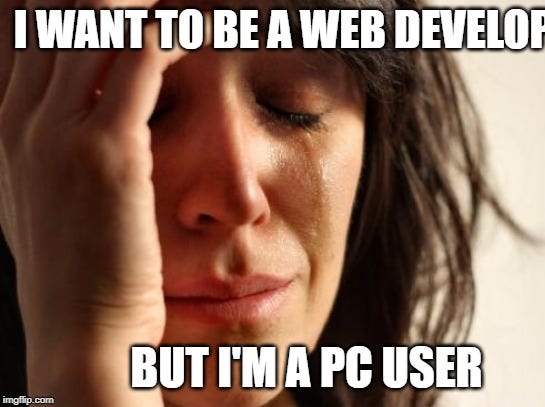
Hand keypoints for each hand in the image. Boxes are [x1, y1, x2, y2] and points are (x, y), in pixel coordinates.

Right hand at [0, 1, 184, 403]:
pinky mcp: (108, 152)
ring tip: (194, 7)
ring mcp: (59, 133)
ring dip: (150, 4)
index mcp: (8, 127)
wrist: (83, 335)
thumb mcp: (46, 202)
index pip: (29, 24)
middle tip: (168, 0)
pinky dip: (175, 30)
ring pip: (99, 17)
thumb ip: (50, 149)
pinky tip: (204, 28)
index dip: (81, 4)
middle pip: (58, 8)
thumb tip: (77, 112)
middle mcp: (23, 119)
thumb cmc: (78, 272)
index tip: (132, 5)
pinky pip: (143, 56)